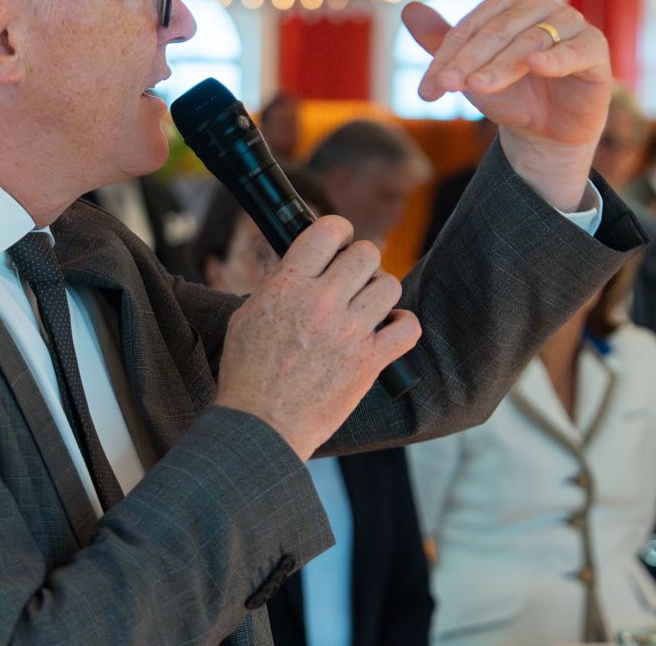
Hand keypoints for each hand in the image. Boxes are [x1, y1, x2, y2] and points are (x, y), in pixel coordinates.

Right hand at [213, 216, 419, 459]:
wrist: (261, 425)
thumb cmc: (247, 374)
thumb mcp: (248, 315)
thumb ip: (278, 283)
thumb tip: (301, 262)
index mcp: (289, 286)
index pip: (328, 231)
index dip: (339, 230)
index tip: (339, 241)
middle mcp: (322, 303)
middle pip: (366, 253)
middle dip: (360, 262)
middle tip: (351, 279)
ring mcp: (350, 332)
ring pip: (389, 285)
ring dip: (379, 292)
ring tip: (366, 307)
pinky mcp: (370, 362)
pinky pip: (408, 328)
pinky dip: (402, 326)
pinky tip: (387, 331)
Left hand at [401, 0, 611, 210]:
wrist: (547, 128)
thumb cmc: (510, 92)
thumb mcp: (471, 71)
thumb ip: (441, 42)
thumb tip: (408, 9)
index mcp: (508, 5)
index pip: (472, 27)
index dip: (447, 58)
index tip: (427, 91)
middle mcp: (540, 6)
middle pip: (498, 31)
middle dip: (469, 61)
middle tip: (448, 87)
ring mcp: (570, 24)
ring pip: (530, 41)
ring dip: (502, 65)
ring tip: (477, 87)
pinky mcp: (595, 47)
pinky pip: (577, 49)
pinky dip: (557, 57)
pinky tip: (538, 65)